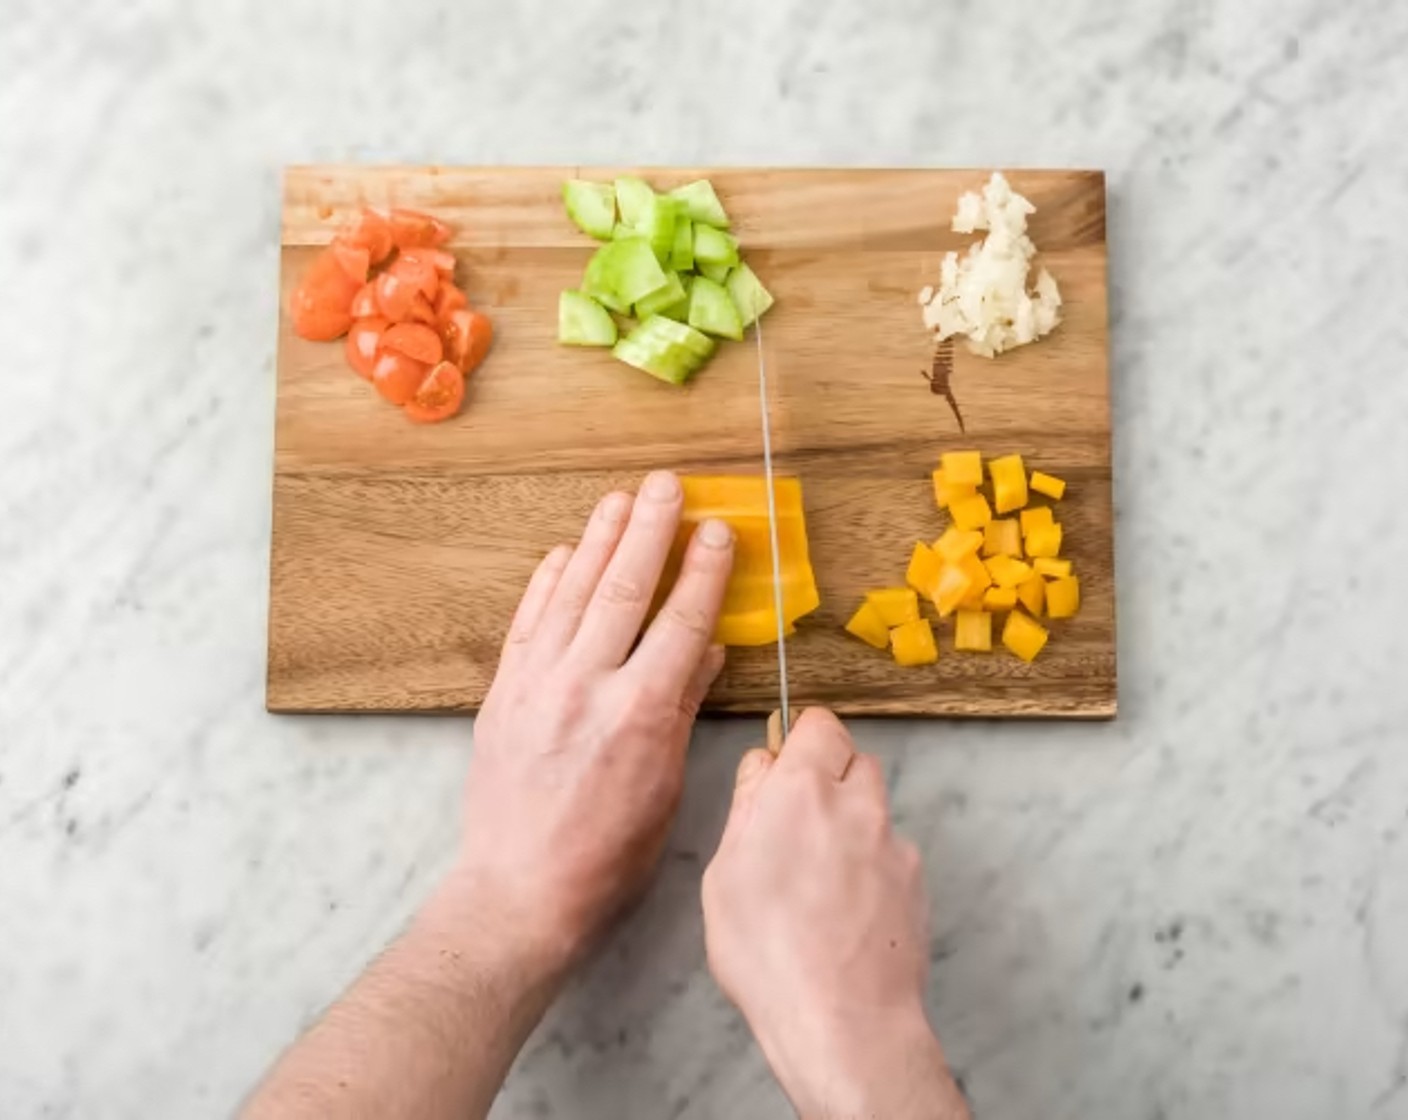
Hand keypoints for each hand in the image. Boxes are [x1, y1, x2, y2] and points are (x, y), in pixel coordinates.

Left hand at [453, 471, 733, 973]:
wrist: (519, 891)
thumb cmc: (604, 857)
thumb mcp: (664, 788)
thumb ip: (682, 710)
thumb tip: (704, 653)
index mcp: (640, 716)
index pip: (681, 624)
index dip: (702, 571)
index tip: (717, 530)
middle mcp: (587, 688)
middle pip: (625, 590)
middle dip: (650, 531)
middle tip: (668, 486)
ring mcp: (538, 685)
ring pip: (574, 593)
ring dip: (600, 540)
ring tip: (621, 498)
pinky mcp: (504, 692)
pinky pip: (528, 621)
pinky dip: (548, 582)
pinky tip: (566, 552)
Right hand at [702, 709, 968, 1118]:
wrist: (845, 1022)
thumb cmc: (772, 955)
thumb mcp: (724, 875)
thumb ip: (746, 807)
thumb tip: (761, 769)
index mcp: (803, 791)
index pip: (818, 724)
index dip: (800, 741)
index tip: (783, 767)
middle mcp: (858, 805)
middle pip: (854, 760)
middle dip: (828, 779)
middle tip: (795, 825)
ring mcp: (895, 843)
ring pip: (875, 807)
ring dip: (852, 823)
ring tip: (818, 878)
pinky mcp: (917, 882)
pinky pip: (892, 852)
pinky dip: (872, 866)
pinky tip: (845, 910)